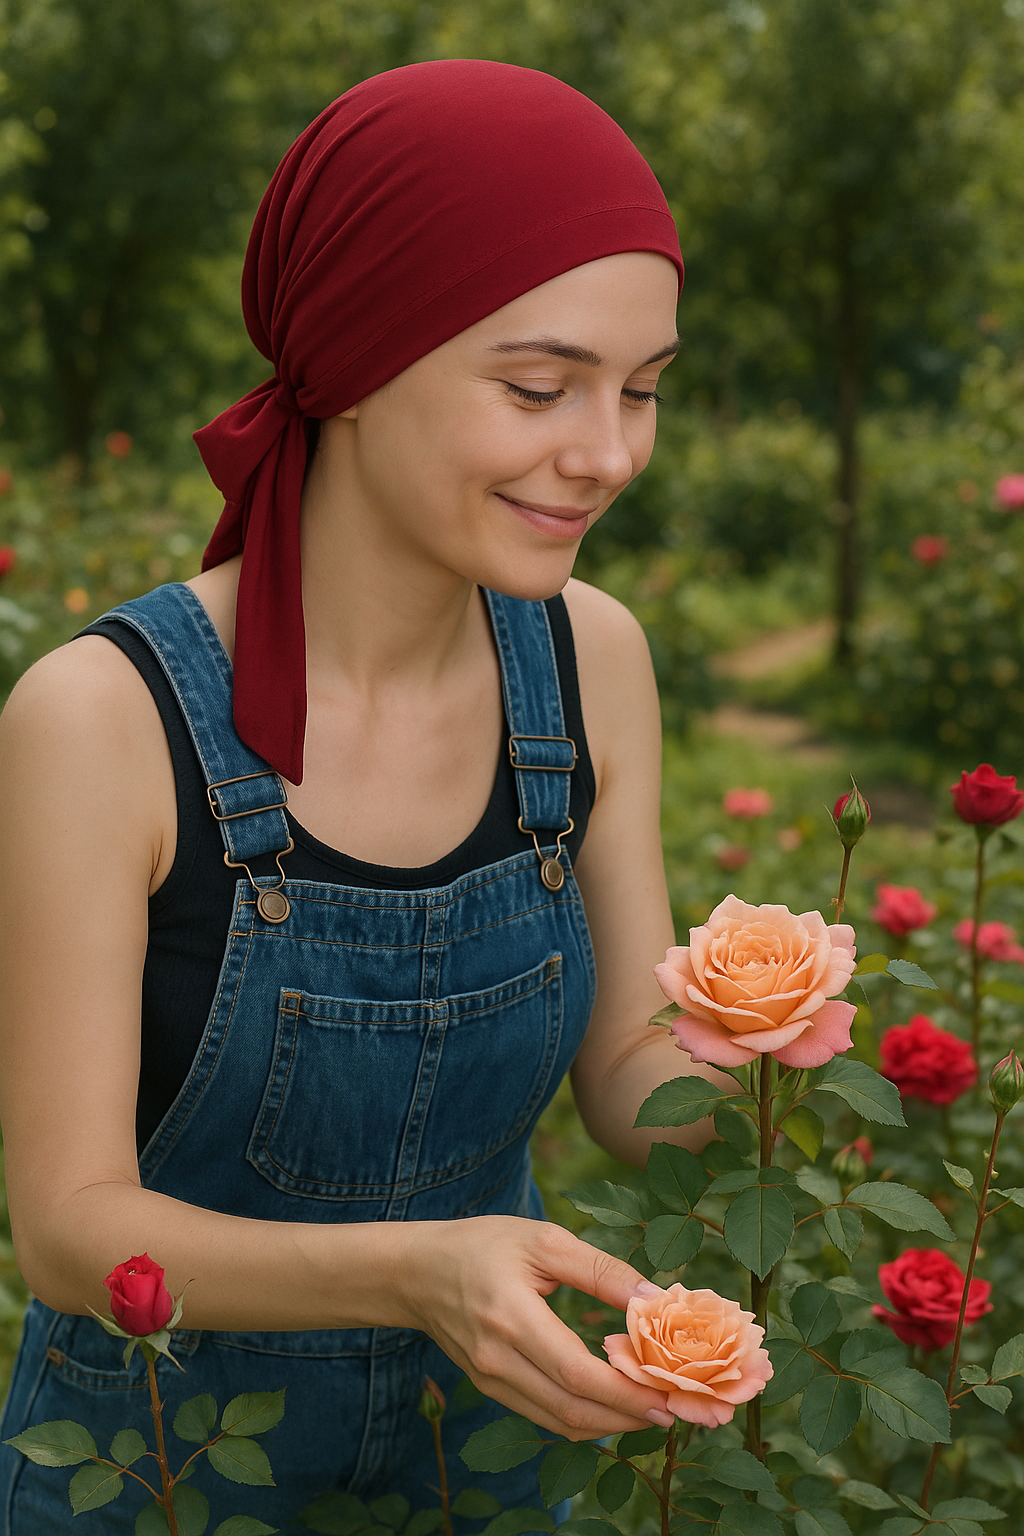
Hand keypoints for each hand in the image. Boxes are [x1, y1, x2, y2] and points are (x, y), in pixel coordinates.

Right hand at [395, 1215, 673, 1438]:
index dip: (624, 1391)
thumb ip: (601, 1270)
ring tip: (648, 1410)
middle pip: (571, 1408)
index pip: (575, 1371)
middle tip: (671, 1410)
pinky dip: (581, 1417)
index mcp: (510, 1316)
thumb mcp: (543, 1241)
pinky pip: (543, 1415)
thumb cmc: (484, 1245)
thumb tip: (653, 1299)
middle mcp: (496, 1358)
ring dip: (608, 1423)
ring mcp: (489, 1379)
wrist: (418, 1271)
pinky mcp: (490, 1388)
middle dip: (626, 1416)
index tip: (666, 1395)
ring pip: (558, 1421)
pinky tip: (609, 1405)